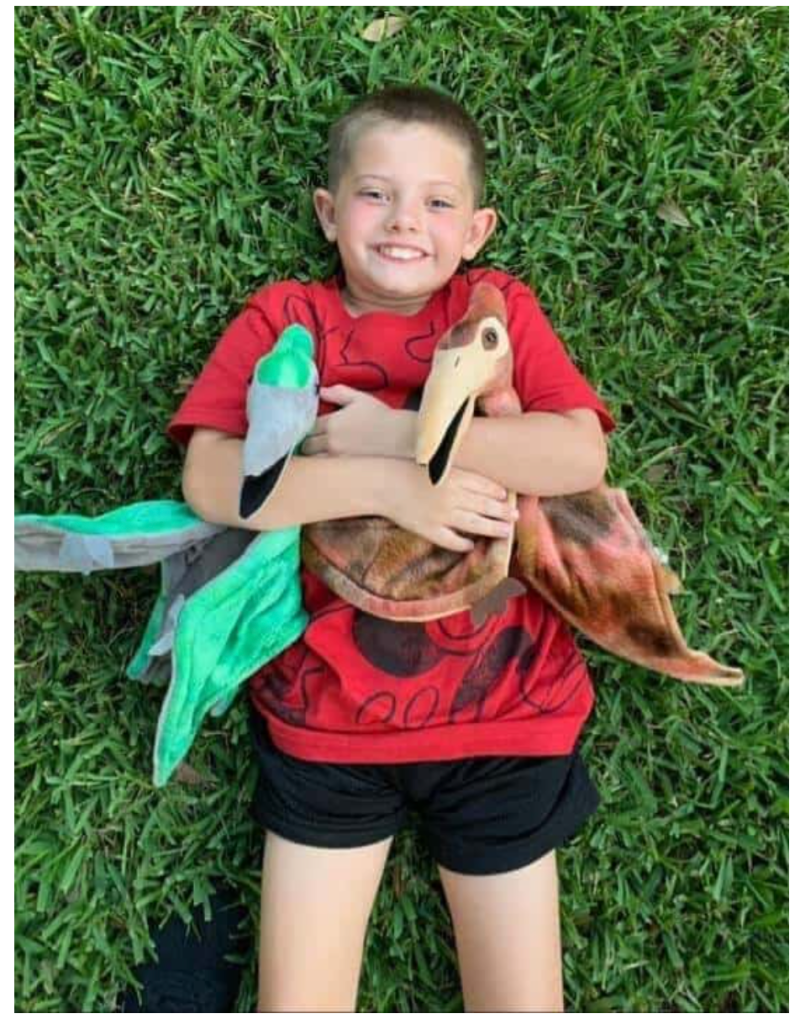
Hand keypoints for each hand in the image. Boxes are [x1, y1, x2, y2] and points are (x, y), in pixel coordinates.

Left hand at [300, 385, 414, 458]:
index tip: (310, 426)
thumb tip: (320, 391)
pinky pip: (325, 468)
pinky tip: (327, 460)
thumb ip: (337, 393)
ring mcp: (337, 457)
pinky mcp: (344, 468)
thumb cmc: (379, 415)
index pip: (308, 426)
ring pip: (313, 459)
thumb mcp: (359, 398)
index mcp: (331, 423)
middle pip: (306, 445)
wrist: (397, 436)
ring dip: (313, 455)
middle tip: (312, 439)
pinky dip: (322, 464)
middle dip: (307, 442)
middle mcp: (330, 442)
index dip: (307, 426)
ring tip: (318, 451)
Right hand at [379, 461, 518, 551]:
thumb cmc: (409, 471)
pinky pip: (451, 540)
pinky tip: (471, 545)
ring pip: (475, 524)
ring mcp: (441, 515)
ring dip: (493, 529)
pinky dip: (463, 544)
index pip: (485, 486)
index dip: (498, 493)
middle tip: (516, 516)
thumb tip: (484, 485)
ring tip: (505, 532)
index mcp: (454, 477)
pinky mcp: (429, 529)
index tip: (507, 497)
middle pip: (485, 506)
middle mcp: (452, 496)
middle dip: (503, 512)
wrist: (383, 483)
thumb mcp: (437, 465)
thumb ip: (459, 474)